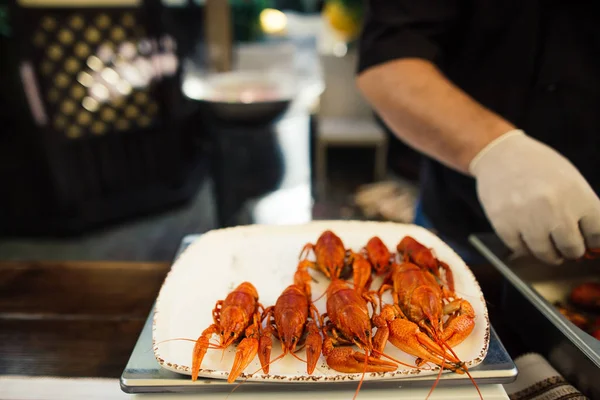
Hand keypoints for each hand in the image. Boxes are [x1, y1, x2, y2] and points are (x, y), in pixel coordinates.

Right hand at [469, 130, 599, 263]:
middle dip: (571, 250)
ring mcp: (528, 220)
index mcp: (577, 196)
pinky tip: (526, 237)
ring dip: (550, 254)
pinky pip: (521, 249)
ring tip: (547, 246)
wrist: (500, 154)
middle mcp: (555, 210)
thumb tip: (589, 238)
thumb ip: (582, 207)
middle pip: (573, 249)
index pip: (597, 234)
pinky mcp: (505, 226)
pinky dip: (526, 247)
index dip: (593, 241)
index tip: (587, 242)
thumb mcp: (570, 179)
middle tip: (565, 247)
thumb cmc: (538, 165)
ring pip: (547, 255)